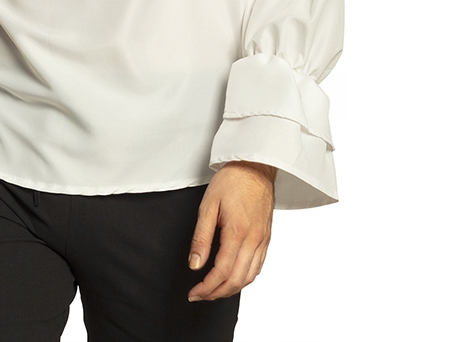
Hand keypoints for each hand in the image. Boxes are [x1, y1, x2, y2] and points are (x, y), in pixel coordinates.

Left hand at [186, 161, 275, 301]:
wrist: (255, 167)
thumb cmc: (231, 181)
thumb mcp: (208, 205)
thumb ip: (201, 237)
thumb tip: (195, 264)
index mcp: (237, 232)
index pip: (222, 272)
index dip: (207, 287)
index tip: (194, 292)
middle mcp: (254, 240)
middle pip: (237, 280)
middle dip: (217, 293)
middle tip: (201, 295)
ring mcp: (263, 241)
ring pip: (249, 277)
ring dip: (231, 289)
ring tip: (214, 290)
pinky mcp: (267, 238)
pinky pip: (258, 266)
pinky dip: (245, 278)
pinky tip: (234, 277)